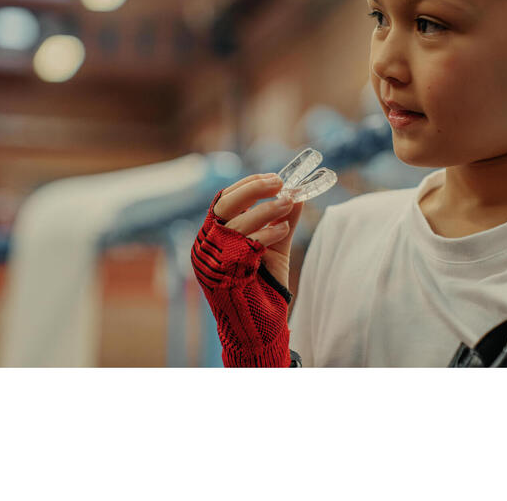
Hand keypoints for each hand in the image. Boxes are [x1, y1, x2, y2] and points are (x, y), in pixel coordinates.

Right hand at [191, 173, 303, 366]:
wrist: (259, 328)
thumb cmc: (263, 288)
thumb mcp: (275, 248)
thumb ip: (283, 222)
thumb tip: (298, 194)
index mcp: (214, 236)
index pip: (224, 200)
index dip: (248, 185)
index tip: (274, 177)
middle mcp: (208, 246)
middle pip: (225, 205)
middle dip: (253, 190)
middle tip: (279, 183)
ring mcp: (214, 260)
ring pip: (237, 222)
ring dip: (266, 209)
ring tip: (289, 203)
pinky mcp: (225, 274)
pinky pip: (246, 244)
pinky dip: (267, 232)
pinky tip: (283, 229)